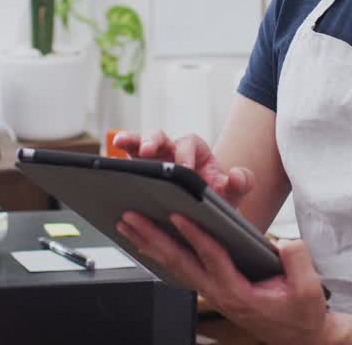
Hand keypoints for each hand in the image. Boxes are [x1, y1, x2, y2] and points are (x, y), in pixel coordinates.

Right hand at [112, 129, 253, 207]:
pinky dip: (118, 156)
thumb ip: (241, 183)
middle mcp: (172, 151)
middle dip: (154, 141)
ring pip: (140, 144)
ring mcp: (153, 160)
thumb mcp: (232, 194)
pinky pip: (127, 159)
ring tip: (120, 143)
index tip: (184, 169)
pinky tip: (110, 159)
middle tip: (150, 152)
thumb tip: (236, 175)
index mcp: (196, 152)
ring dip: (130, 141)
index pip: (190, 144)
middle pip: (161, 136)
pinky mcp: (139, 170)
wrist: (203, 215)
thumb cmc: (216, 200)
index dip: (186, 154)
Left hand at [117, 211, 335, 344]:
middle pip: (179, 262)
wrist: (299, 336)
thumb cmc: (301, 313)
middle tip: (131, 217)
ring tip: (128, 225)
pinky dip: (161, 254)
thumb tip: (285, 242)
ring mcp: (213, 293)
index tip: (178, 215)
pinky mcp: (213, 290)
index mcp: (239, 292)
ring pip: (174, 267)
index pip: (211, 258)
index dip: (194, 235)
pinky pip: (181, 270)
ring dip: (150, 244)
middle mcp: (219, 293)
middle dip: (153, 238)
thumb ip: (297, 262)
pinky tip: (147, 244)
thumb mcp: (308, 289)